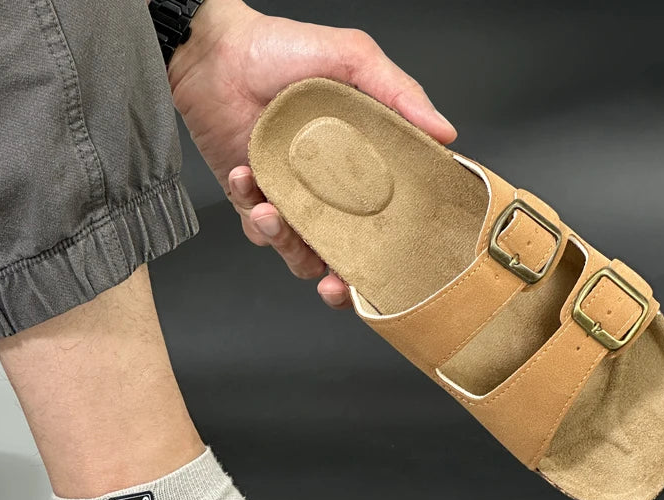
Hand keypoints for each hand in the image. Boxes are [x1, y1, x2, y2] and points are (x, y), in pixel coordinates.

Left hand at [169, 0, 455, 308]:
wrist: (216, 54)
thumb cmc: (283, 50)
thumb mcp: (352, 60)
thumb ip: (399, 95)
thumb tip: (446, 134)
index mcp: (364, 168)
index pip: (387, 223)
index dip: (391, 256)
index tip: (391, 273)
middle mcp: (332, 193)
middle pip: (346, 259)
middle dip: (340, 285)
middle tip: (333, 286)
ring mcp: (294, 202)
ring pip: (299, 255)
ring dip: (286, 244)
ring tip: (270, 209)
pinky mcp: (254, 202)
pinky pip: (258, 231)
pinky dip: (250, 210)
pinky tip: (245, 176)